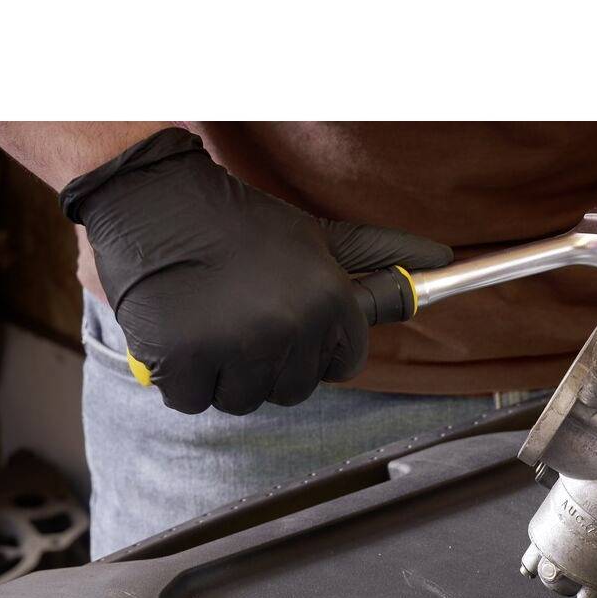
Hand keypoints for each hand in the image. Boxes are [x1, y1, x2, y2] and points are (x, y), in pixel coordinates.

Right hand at [61, 127, 452, 415]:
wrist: (154, 197)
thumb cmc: (241, 223)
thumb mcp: (318, 237)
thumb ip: (380, 256)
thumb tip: (442, 258)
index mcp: (332, 303)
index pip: (341, 366)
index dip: (312, 348)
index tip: (286, 320)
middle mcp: (291, 328)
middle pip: (293, 389)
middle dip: (268, 362)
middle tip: (239, 315)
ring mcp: (237, 345)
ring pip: (244, 400)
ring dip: (225, 373)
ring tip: (208, 320)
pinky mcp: (183, 358)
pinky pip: (192, 401)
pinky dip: (181, 377)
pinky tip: (178, 332)